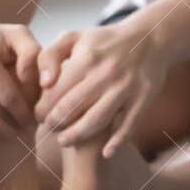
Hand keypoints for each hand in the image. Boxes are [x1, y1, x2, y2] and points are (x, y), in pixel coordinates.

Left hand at [34, 19, 170, 155]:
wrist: (150, 38)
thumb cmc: (105, 42)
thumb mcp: (74, 37)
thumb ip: (49, 56)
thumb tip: (44, 84)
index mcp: (86, 60)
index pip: (54, 94)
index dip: (42, 110)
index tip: (39, 116)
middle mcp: (106, 75)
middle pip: (71, 110)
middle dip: (55, 125)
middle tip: (50, 129)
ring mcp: (126, 89)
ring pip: (96, 121)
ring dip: (77, 136)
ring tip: (65, 141)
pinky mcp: (144, 99)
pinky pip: (129, 125)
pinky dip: (117, 142)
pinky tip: (106, 153)